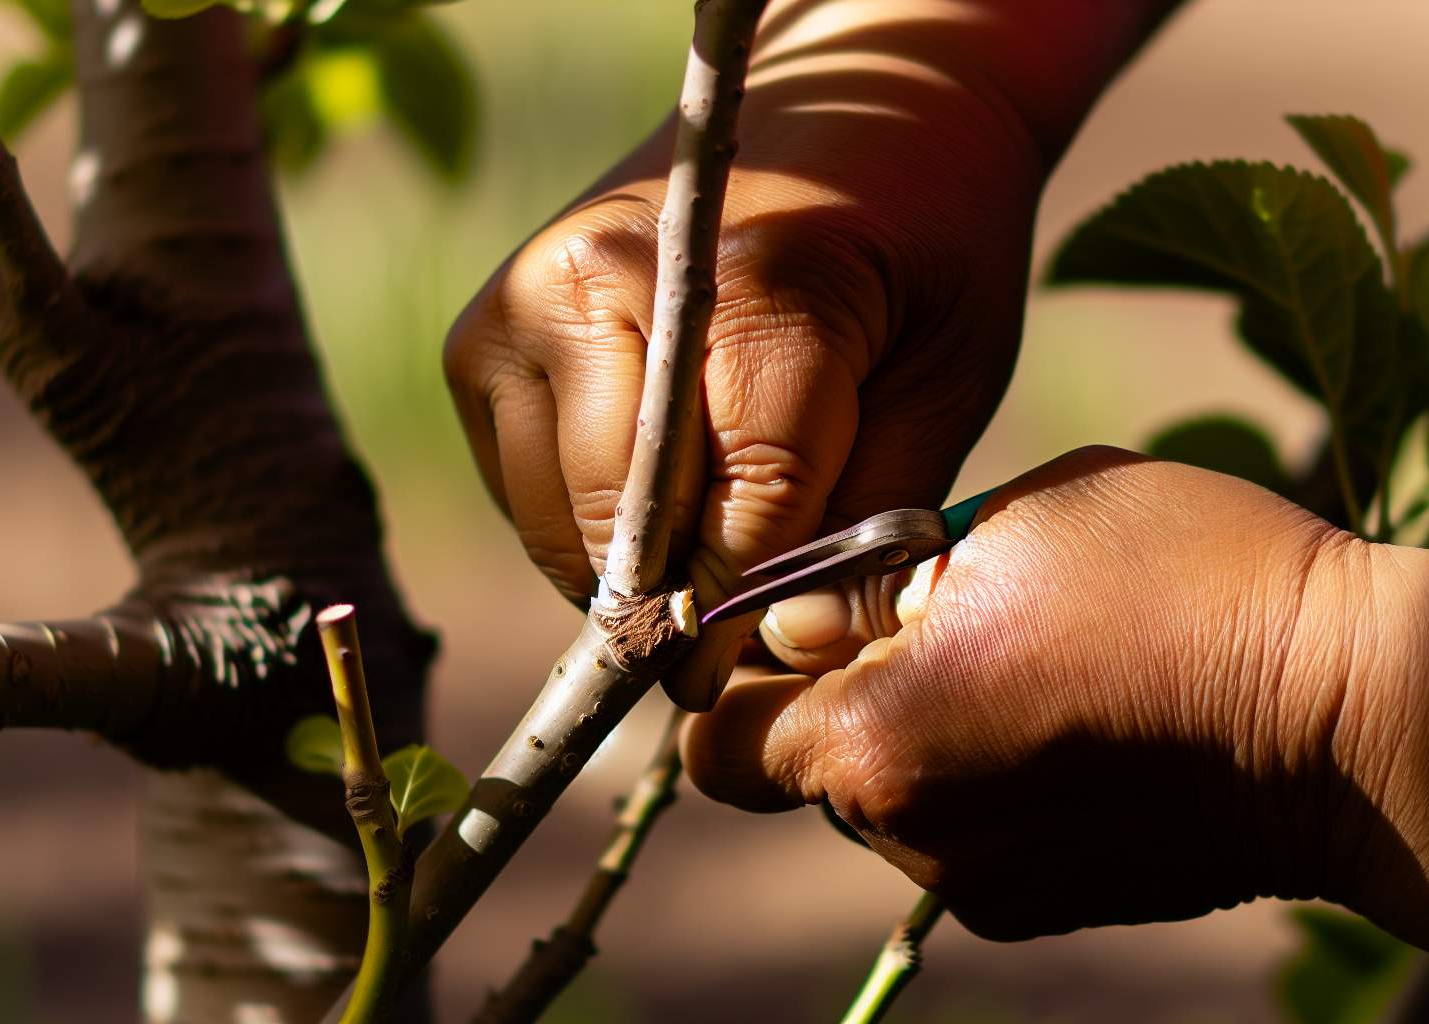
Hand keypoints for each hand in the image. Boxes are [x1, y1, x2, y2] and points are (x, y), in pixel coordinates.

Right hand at [444, 34, 1042, 709]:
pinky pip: (523, 488)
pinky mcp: (481, 333)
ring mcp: (522, 302)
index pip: (734, 513)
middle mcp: (598, 281)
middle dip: (685, 603)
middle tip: (735, 635)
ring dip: (628, 571)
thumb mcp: (947, 380)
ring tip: (704, 553)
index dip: (757, 609)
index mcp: (741, 286)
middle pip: (622, 526)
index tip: (771, 656)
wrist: (857, 103)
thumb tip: (792, 647)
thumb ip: (873, 521)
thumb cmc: (921, 245)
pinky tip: (655, 498)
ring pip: (556, 521)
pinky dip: (581, 525)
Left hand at [682, 446, 1363, 939]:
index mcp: (878, 734)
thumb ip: (884, 570)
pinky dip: (989, 785)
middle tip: (943, 624)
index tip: (801, 621)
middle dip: (846, 697)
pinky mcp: (1046, 907)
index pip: (722, 738)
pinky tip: (1076, 727)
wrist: (1354, 718)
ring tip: (1031, 670)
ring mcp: (981, 882)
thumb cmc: (1190, 579)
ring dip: (924, 738)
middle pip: (809, 768)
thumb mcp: (1018, 520)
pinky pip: (966, 835)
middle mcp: (912, 832)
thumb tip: (803, 617)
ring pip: (891, 802)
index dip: (743, 675)